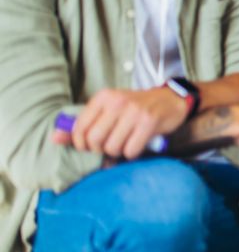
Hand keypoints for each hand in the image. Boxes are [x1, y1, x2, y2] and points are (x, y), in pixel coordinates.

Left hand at [53, 87, 189, 159]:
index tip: (92, 146)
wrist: (170, 100)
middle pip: (94, 140)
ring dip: (117, 152)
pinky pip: (130, 150)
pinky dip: (132, 154)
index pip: (79, 129)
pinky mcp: (149, 122)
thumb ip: (82, 125)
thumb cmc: (135, 108)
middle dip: (100, 150)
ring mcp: (134, 111)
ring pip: (112, 147)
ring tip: (125, 144)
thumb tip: (54, 139)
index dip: (82, 144)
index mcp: (103, 97)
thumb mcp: (107, 110)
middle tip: (110, 146)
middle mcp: (117, 102)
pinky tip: (137, 145)